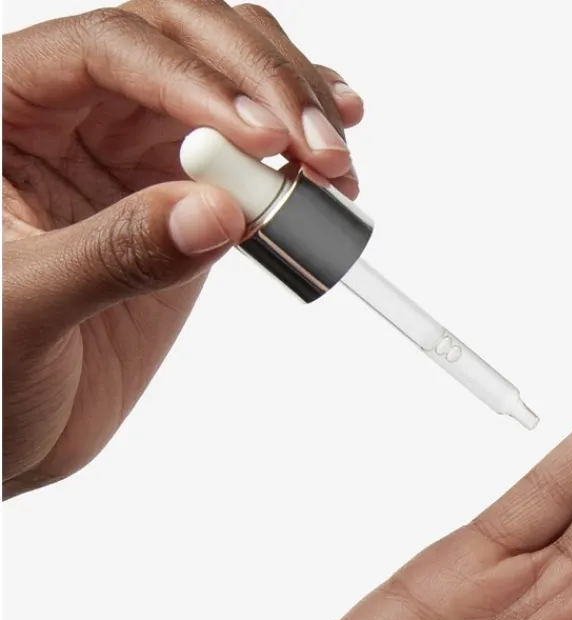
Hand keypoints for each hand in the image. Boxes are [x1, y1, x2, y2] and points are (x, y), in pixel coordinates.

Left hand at [2, 1, 362, 496]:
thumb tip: (217, 210)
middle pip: (185, 41)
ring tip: (335, 161)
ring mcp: (135, 153)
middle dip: (264, 82)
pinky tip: (329, 158)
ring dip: (294, 108)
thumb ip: (114, 253)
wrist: (13, 423)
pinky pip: (247, 153)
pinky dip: (295, 150)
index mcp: (8, 112)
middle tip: (318, 146)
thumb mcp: (25, 308)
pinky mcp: (182, 199)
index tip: (258, 138)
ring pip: (229, 81)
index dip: (194, 80)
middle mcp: (76, 114)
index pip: (114, 48)